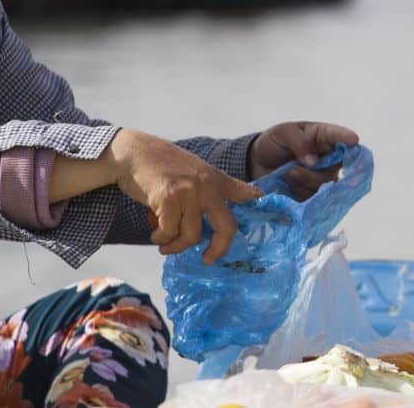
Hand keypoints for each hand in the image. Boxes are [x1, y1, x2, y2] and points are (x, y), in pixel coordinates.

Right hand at [105, 129, 261, 261]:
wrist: (135, 153)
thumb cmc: (164, 166)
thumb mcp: (196, 172)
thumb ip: (216, 189)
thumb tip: (242, 204)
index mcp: (217, 179)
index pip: (246, 193)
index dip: (261, 206)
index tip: (278, 219)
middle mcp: (208, 185)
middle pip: (226, 227)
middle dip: (218, 249)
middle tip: (208, 260)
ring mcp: (189, 191)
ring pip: (192, 235)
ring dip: (175, 246)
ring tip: (165, 245)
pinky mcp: (168, 198)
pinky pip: (169, 232)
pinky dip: (160, 239)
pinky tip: (155, 234)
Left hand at [250, 121, 359, 197]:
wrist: (257, 164)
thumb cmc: (274, 143)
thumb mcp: (283, 133)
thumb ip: (300, 142)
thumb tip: (314, 161)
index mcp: (322, 137)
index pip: (339, 136)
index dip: (347, 138)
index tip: (353, 139)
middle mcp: (327, 158)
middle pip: (335, 167)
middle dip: (315, 171)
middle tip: (293, 168)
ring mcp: (321, 176)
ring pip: (326, 185)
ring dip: (305, 180)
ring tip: (288, 174)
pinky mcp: (312, 193)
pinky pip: (315, 198)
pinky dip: (301, 192)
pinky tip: (289, 186)